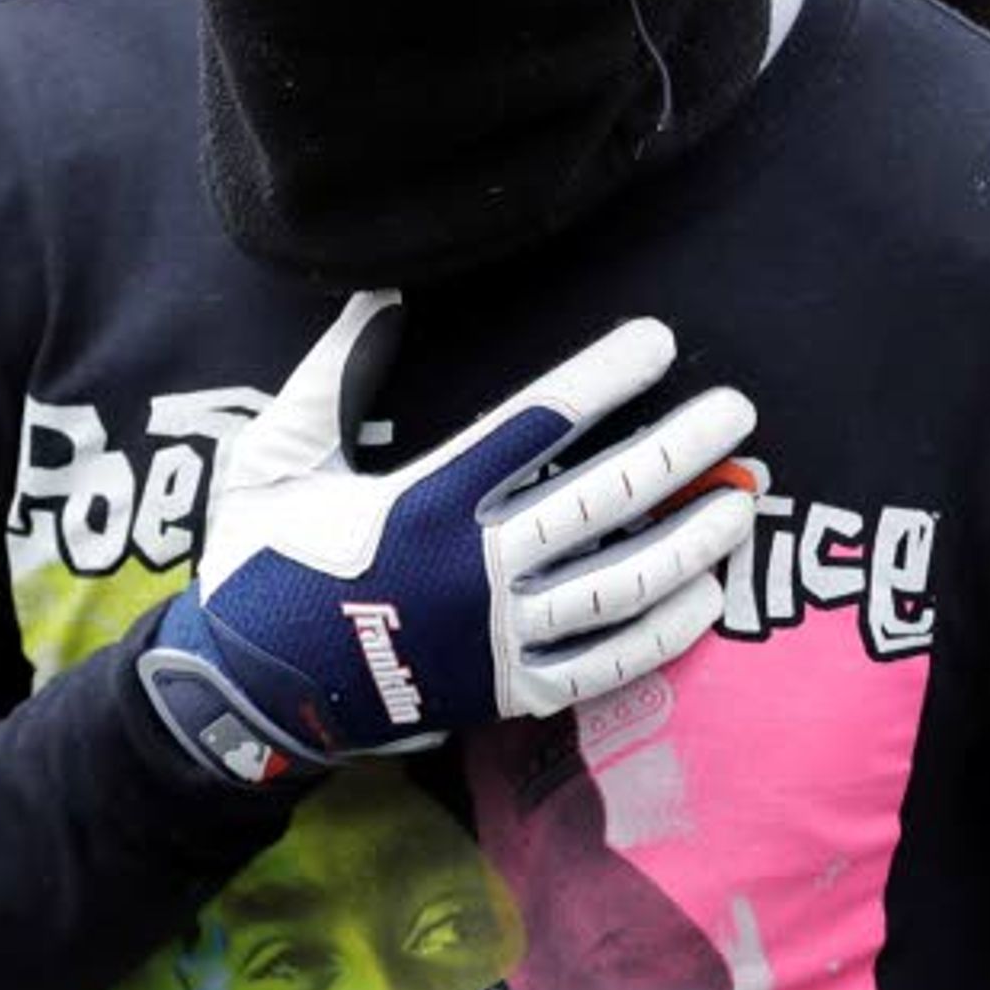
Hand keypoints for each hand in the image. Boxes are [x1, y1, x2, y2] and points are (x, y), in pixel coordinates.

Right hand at [138, 291, 756, 785]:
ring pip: (622, 583)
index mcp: (421, 503)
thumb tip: (383, 294)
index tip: (659, 341)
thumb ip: (332, 375)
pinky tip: (707, 591)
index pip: (536, 425)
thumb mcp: (277, 457)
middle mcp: (472, 571)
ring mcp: (497, 639)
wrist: (246, 695)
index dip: (604, 378)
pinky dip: (665, 628)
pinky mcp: (506, 692)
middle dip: (679, 449)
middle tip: (736, 409)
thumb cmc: (260, 563)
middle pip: (602, 499)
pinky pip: (608, 663)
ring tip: (743, 494)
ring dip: (692, 537)